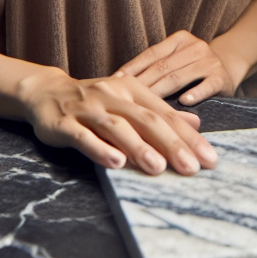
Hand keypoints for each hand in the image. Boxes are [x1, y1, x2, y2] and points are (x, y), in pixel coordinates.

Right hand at [18, 64, 217, 174]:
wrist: (47, 91)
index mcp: (132, 90)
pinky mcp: (64, 124)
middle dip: (172, 144)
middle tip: (193, 167)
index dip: (188, 136)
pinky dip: (100, 149)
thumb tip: (195, 124)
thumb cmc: (95, 101)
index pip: (165, 114)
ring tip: (159, 167)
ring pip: (117, 127)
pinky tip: (115, 163)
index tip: (209, 157)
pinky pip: (84, 137)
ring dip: (139, 147)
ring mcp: (87, 109)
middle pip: (146, 120)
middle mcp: (112, 95)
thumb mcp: (129, 102)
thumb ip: (160, 113)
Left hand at [117, 30, 245, 105]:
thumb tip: (120, 82)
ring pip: (180, 77)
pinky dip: (195, 93)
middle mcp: (195, 47)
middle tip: (122, 100)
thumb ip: (156, 66)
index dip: (132, 67)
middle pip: (163, 67)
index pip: (152, 54)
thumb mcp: (177, 58)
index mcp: (179, 40)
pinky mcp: (221, 77)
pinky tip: (184, 102)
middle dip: (141, 84)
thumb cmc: (192, 66)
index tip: (114, 81)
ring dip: (161, 93)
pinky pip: (206, 85)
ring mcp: (209, 62)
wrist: (229, 64)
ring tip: (144, 106)